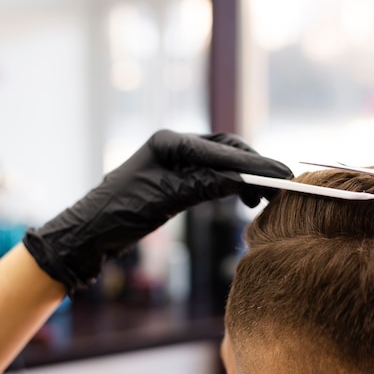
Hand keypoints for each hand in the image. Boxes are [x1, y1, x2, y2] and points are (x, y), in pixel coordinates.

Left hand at [23, 130, 292, 293]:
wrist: (90, 232)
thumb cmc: (120, 213)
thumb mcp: (168, 198)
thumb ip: (207, 185)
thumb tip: (246, 181)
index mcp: (170, 142)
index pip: (222, 151)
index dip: (255, 164)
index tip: (283, 175)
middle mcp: (175, 145)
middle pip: (227, 150)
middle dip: (254, 168)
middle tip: (280, 186)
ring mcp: (176, 160)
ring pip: (222, 163)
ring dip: (245, 178)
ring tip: (261, 198)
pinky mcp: (176, 177)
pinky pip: (213, 176)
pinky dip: (230, 185)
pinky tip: (242, 197)